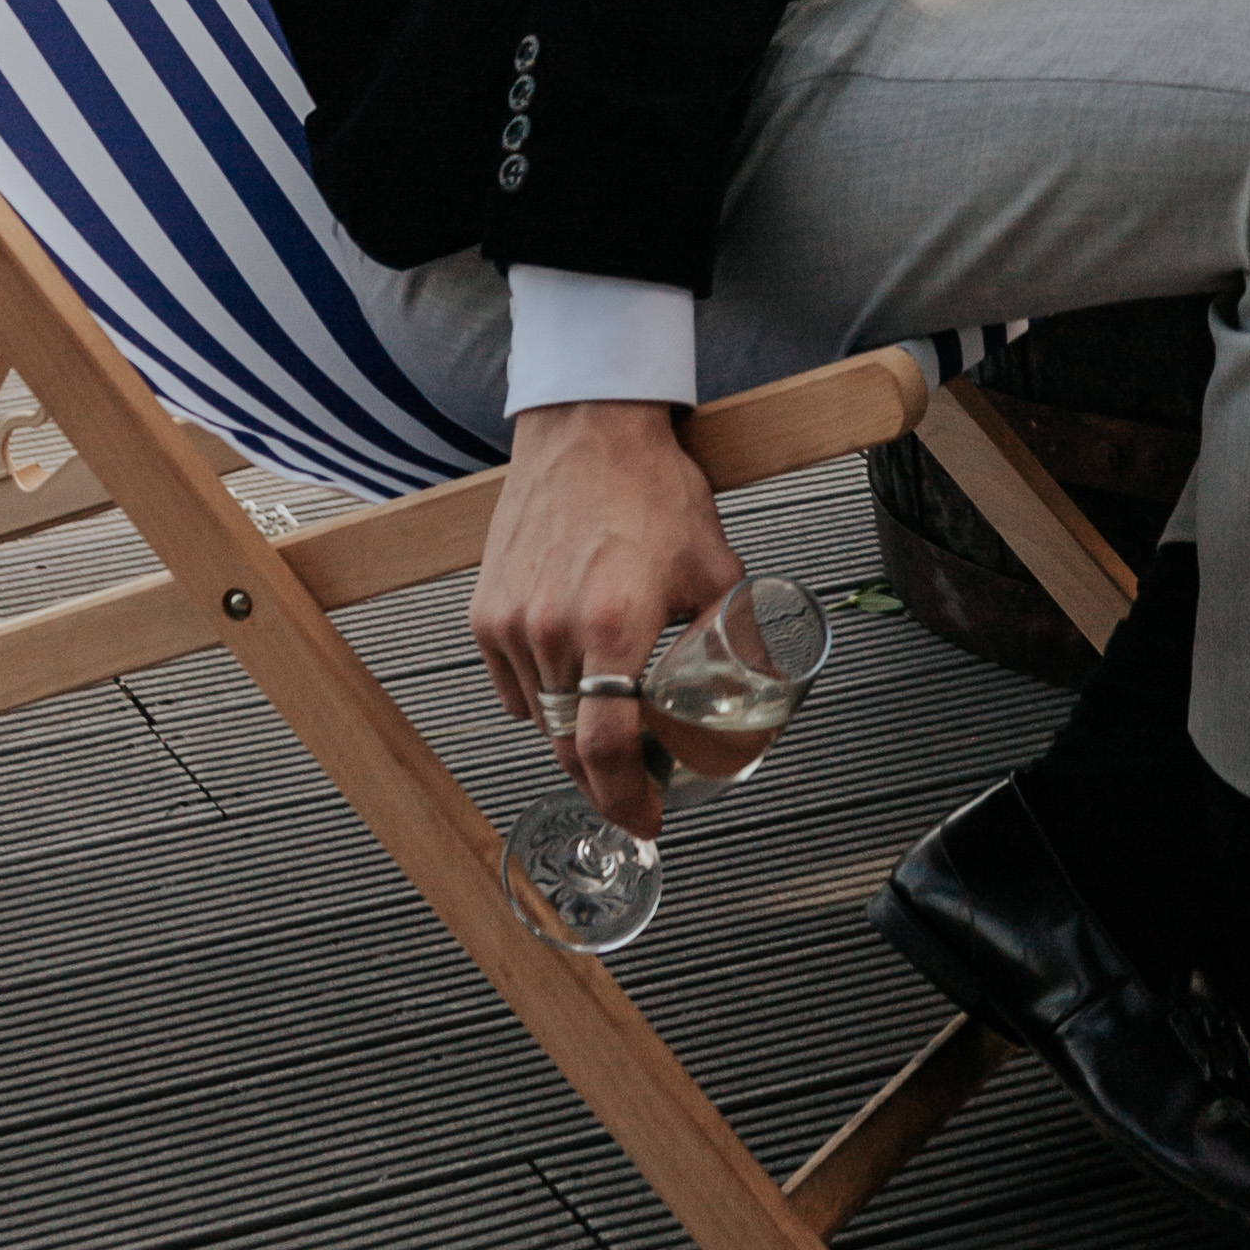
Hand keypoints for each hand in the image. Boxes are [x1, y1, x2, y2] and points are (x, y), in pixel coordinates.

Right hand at [472, 401, 747, 835]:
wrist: (588, 431)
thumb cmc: (649, 487)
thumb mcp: (714, 562)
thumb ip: (736, 628)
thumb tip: (766, 682)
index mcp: (614, 622)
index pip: (607, 745)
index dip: (626, 797)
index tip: (646, 818)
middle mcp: (552, 629)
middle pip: (571, 745)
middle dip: (604, 780)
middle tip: (636, 787)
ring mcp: (511, 624)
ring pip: (540, 718)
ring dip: (574, 734)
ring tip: (610, 724)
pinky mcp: (484, 613)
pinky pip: (510, 685)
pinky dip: (539, 696)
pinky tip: (571, 678)